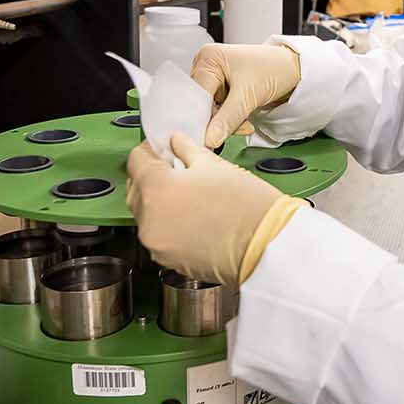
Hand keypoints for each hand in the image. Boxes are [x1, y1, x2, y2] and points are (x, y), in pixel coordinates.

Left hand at [126, 133, 284, 284]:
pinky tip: (193, 219)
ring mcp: (156, 244)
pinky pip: (160, 236)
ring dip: (160, 203)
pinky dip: (169, 226)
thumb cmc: (246, 204)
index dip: (150, 150)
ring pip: (147, 215)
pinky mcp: (168, 261)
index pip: (136, 161)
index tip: (163, 149)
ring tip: (189, 198)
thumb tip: (176, 142)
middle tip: (176, 171)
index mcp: (156, 188)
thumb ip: (186, 150)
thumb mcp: (215, 165)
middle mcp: (148, 218)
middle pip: (136, 189)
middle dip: (151, 177)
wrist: (267, 247)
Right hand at [189, 43, 302, 148]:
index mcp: (208, 58)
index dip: (203, 117)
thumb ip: (227, 119)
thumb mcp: (248, 96)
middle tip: (234, 129)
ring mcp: (215, 77)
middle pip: (202, 103)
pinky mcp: (223, 88)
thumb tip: (209, 139)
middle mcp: (207, 65)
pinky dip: (231, 119)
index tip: (208, 138)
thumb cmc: (274, 69)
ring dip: (227, 121)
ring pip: (211, 110)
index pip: (197, 95)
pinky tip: (244, 119)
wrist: (294, 70)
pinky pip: (220, 110)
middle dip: (219, 120)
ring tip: (245, 122)